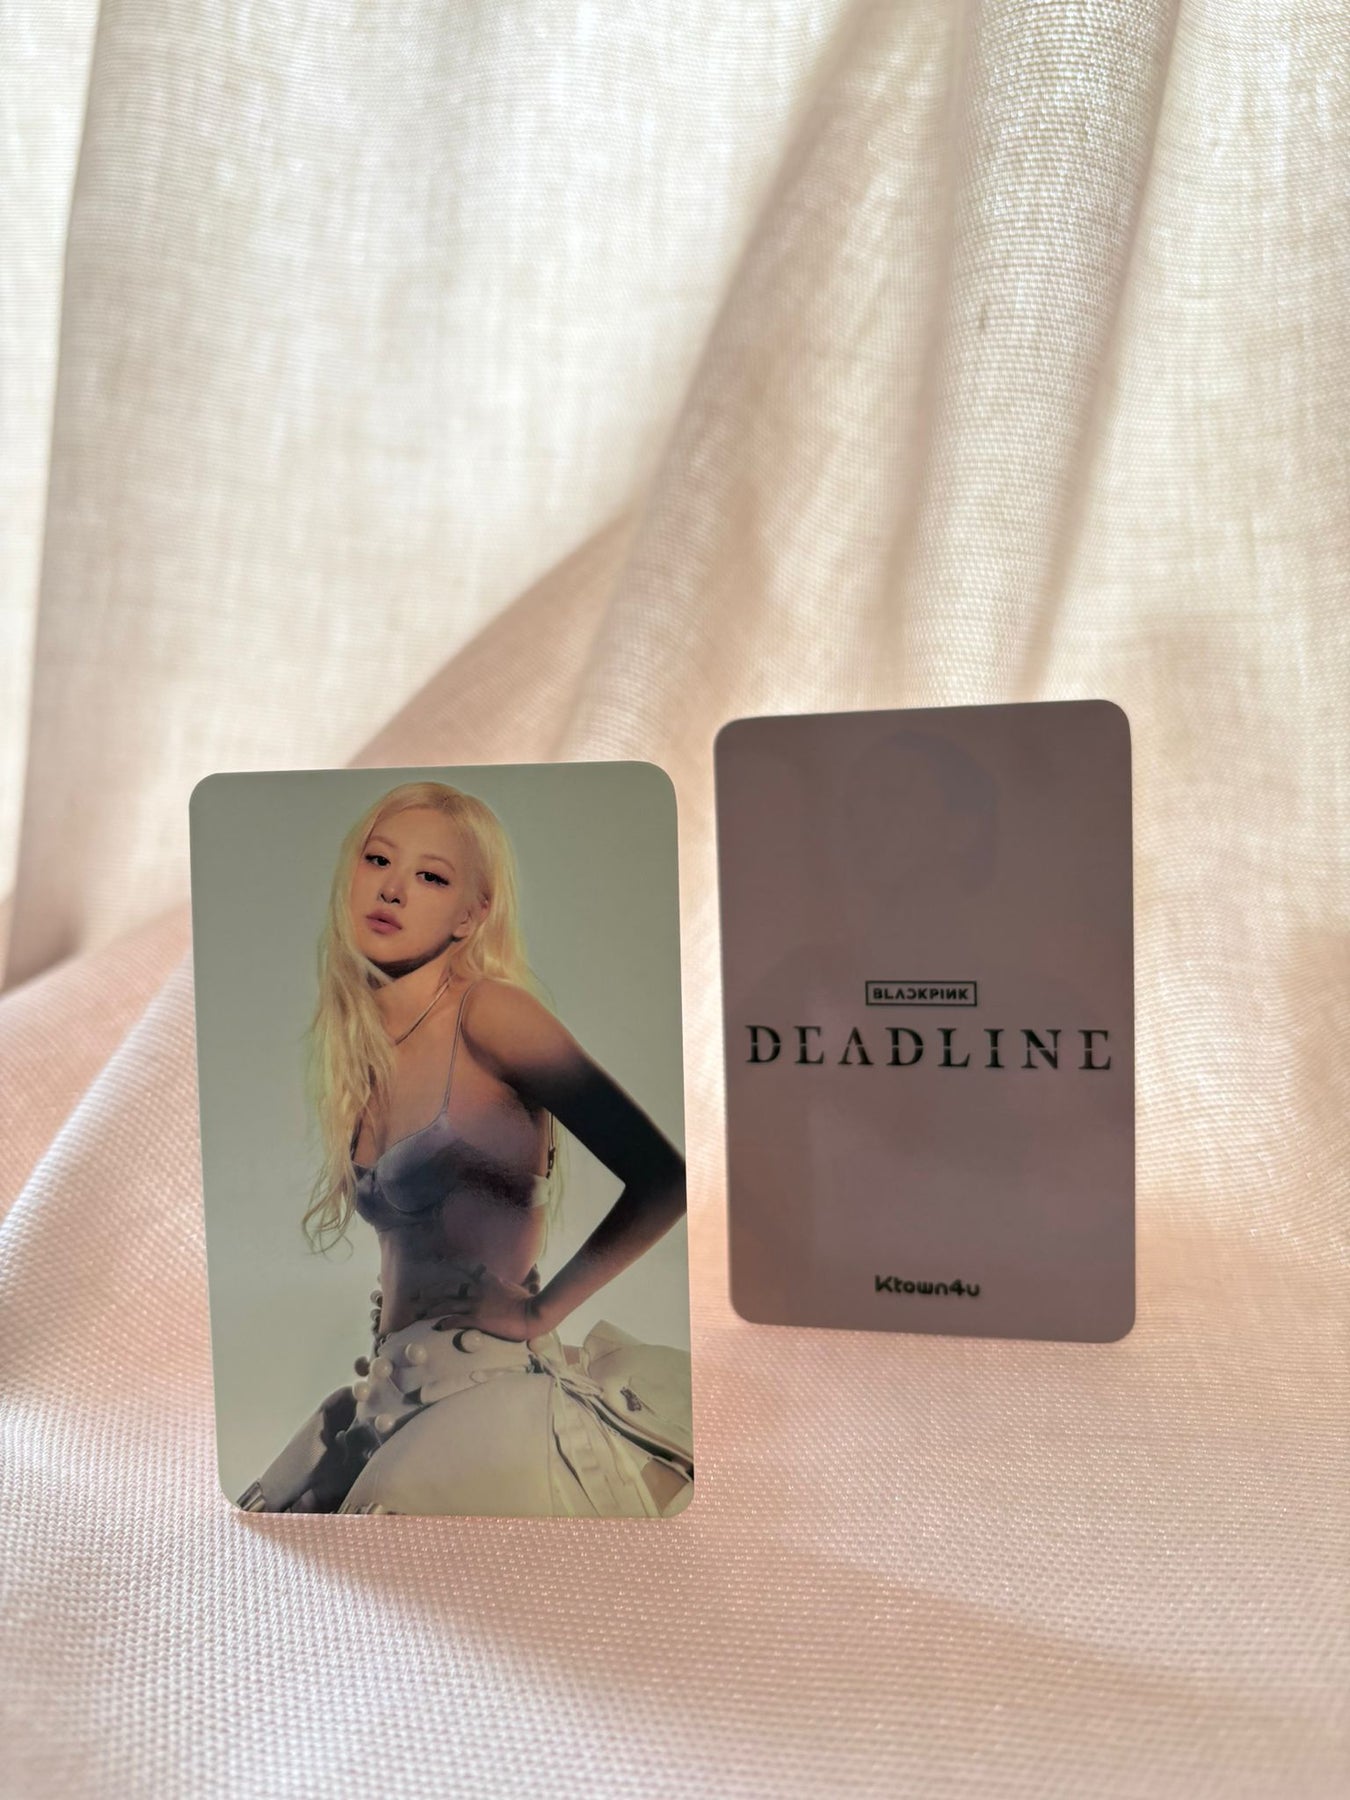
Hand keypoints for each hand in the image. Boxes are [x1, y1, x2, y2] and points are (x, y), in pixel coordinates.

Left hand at [427, 1262, 541, 1341]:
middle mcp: (479, 1289)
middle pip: (450, 1288)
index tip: (441, 1260)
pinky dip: (445, 1323)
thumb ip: (517, 1279)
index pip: (469, 1267)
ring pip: (449, 1305)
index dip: (454, 1264)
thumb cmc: (530, 1302)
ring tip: (422, 1314)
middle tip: (418, 1295)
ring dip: (433, 1309)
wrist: (533, 1314)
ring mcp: (478, 1304)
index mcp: (489, 1280)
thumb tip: (528, 1269)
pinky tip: (438, 1327)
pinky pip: (457, 1320)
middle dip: (432, 1292)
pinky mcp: (478, 1318)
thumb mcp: (523, 1286)